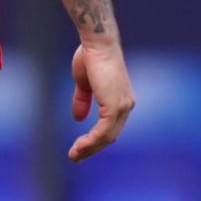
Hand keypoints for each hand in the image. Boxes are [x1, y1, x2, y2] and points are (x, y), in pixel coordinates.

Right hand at [64, 39, 135, 160]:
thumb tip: (77, 118)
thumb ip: (83, 100)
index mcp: (121, 100)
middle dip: (91, 149)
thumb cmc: (90, 57)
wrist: (96, 43)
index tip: (79, 148)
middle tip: (75, 157)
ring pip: (107, 137)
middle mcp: (126, 105)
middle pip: (110, 136)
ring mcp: (122, 106)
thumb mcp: (84, 83)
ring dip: (89, 148)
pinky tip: (79, 147)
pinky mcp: (115, 106)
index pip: (110, 127)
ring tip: (74, 156)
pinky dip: (91, 142)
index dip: (94, 140)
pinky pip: (103, 131)